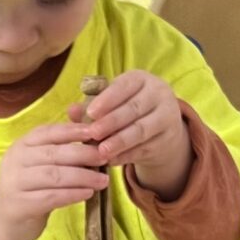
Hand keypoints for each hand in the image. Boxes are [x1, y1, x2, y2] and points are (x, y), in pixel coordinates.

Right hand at [0, 119, 108, 239]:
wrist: (4, 220)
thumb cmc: (30, 187)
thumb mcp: (41, 162)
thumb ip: (60, 142)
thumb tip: (82, 114)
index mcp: (22, 145)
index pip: (49, 132)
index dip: (73, 130)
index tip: (96, 132)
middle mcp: (15, 160)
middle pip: (54, 153)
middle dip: (83, 154)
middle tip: (105, 158)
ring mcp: (15, 182)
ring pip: (54, 175)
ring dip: (82, 177)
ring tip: (103, 180)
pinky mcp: (20, 204)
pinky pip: (51, 197)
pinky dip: (72, 194)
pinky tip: (88, 193)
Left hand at [84, 71, 190, 199]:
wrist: (160, 127)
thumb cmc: (126, 109)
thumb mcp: (111, 103)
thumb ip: (90, 106)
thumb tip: (71, 110)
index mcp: (141, 79)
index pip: (124, 85)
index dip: (108, 99)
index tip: (91, 112)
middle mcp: (158, 94)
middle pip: (133, 109)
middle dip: (111, 122)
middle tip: (93, 133)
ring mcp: (167, 116)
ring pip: (141, 130)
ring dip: (119, 142)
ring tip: (101, 151)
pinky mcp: (168, 138)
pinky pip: (146, 148)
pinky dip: (127, 155)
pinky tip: (111, 160)